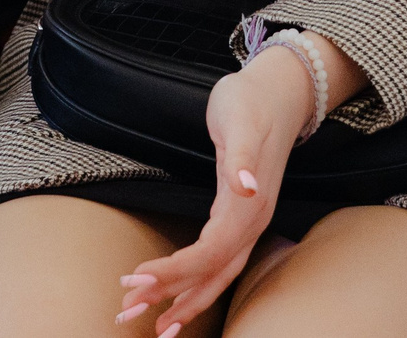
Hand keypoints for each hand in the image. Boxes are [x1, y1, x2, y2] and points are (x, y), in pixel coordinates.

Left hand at [116, 46, 315, 334]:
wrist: (280, 91)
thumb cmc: (252, 101)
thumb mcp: (242, 119)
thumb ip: (243, 156)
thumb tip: (247, 189)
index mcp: (249, 205)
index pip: (210, 252)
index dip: (175, 271)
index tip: (137, 279)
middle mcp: (252, 221)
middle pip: (212, 274)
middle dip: (172, 298)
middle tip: (127, 312)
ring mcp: (249, 222)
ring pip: (218, 275)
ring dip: (185, 301)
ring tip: (152, 325)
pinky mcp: (240, 217)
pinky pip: (218, 262)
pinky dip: (195, 284)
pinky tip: (174, 296)